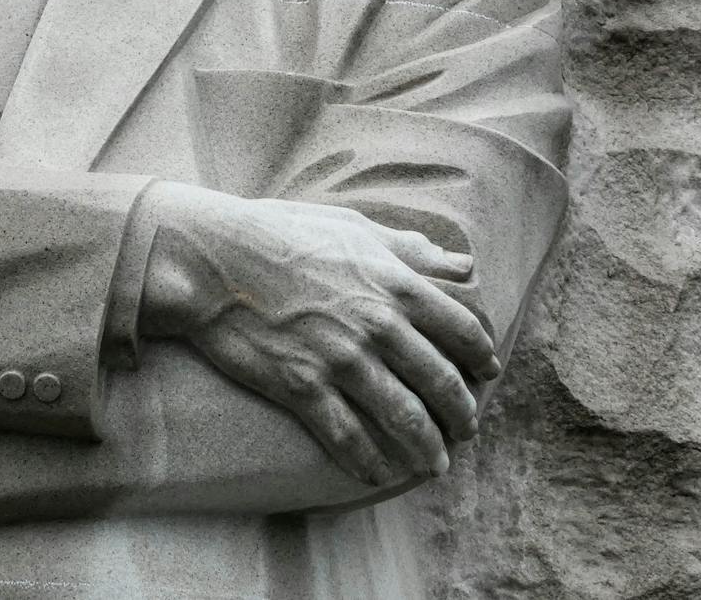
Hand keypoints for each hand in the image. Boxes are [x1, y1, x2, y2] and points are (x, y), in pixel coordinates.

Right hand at [139, 183, 498, 484]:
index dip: (481, 357)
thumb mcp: (352, 227)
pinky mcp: (303, 387)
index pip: (462, 330)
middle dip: (462, 414)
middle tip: (466, 430)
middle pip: (441, 383)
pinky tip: (377, 474)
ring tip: (434, 464)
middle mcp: (378, 325)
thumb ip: (409, 250)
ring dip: (427, 449)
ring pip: (404, 419)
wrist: (213, 258)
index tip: (487, 373)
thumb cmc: (280, 233)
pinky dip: (368, 463)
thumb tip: (461, 263)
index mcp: (395, 283)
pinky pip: (348, 437)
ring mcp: (342, 359)